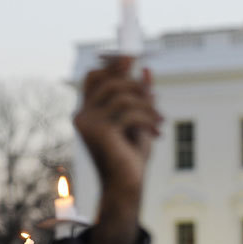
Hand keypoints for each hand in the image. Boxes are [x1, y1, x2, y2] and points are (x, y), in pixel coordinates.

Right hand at [73, 56, 161, 243]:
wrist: (127, 185)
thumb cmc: (131, 155)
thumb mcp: (139, 120)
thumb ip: (140, 96)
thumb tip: (146, 70)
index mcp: (88, 110)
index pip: (94, 76)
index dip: (112, 64)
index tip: (133, 57)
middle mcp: (82, 114)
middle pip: (110, 80)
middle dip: (136, 85)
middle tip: (156, 100)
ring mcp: (88, 122)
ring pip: (122, 94)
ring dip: (147, 105)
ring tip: (160, 121)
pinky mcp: (99, 131)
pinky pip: (129, 111)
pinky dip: (148, 119)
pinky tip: (157, 132)